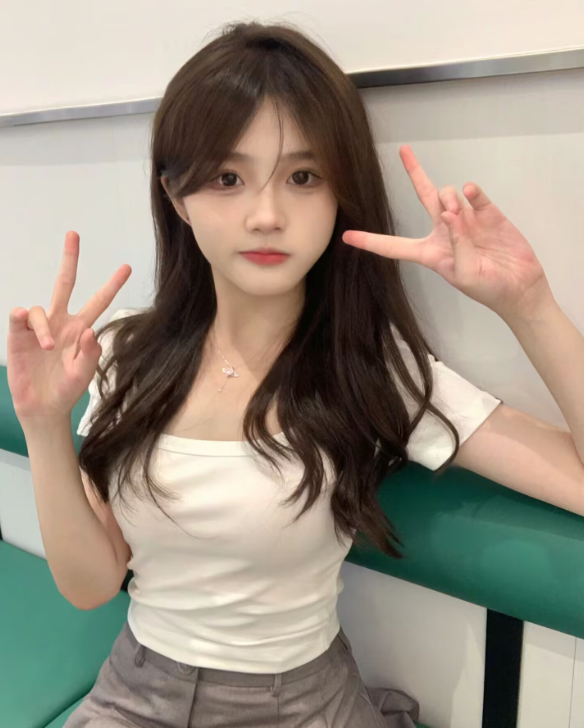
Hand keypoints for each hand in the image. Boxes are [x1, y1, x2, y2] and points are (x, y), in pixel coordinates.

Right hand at [7, 231, 131, 423]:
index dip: (111, 285)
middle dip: (69, 259)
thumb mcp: (84, 375)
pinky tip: (27, 326)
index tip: (126, 267)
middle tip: (73, 234)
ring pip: (41, 309)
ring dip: (46, 328)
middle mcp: (61, 322)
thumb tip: (90, 332)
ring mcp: (40, 328)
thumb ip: (89, 355)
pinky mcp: (20, 336)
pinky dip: (24, 319)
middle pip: (64, 284)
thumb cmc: (67, 390)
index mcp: (81, 329)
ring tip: (49, 348)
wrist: (44, 408)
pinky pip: (21, 317)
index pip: (98, 302)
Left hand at [341, 145, 553, 320]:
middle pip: (425, 197)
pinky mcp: (488, 214)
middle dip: (415, 173)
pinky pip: (475, 195)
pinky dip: (472, 192)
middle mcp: (444, 232)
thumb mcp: (466, 273)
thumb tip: (451, 215)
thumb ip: (456, 245)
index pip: (394, 246)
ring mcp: (466, 220)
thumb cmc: (488, 288)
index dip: (370, 242)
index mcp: (430, 253)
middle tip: (404, 151)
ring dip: (450, 198)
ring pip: (448, 194)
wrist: (520, 287)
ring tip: (460, 214)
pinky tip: (471, 194)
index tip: (347, 236)